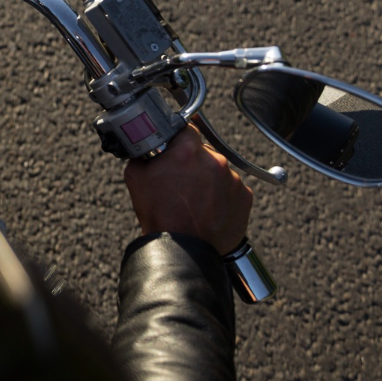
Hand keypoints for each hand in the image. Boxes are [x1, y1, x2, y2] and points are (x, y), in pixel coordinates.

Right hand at [122, 125, 251, 254]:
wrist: (184, 251)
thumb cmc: (160, 216)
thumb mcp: (136, 177)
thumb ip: (143, 155)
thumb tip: (146, 149)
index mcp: (188, 150)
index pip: (185, 130)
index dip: (178, 140)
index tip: (174, 149)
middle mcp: (215, 159)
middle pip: (203, 151)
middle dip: (192, 162)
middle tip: (180, 181)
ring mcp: (233, 178)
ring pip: (218, 170)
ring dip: (208, 179)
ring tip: (194, 200)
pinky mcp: (245, 196)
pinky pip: (232, 188)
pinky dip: (222, 195)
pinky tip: (208, 209)